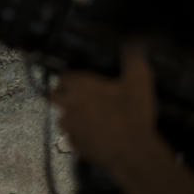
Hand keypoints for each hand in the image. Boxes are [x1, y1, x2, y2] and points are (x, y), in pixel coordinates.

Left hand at [50, 45, 157, 167]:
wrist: (134, 154)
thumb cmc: (133, 114)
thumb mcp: (139, 82)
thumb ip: (133, 58)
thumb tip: (133, 39)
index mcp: (79, 86)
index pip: (63, 76)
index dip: (71, 76)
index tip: (81, 78)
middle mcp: (68, 105)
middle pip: (55, 96)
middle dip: (63, 94)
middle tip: (81, 96)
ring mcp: (70, 127)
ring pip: (62, 117)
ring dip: (71, 114)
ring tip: (89, 115)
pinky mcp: (75, 146)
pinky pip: (72, 136)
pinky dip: (79, 133)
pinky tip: (95, 133)